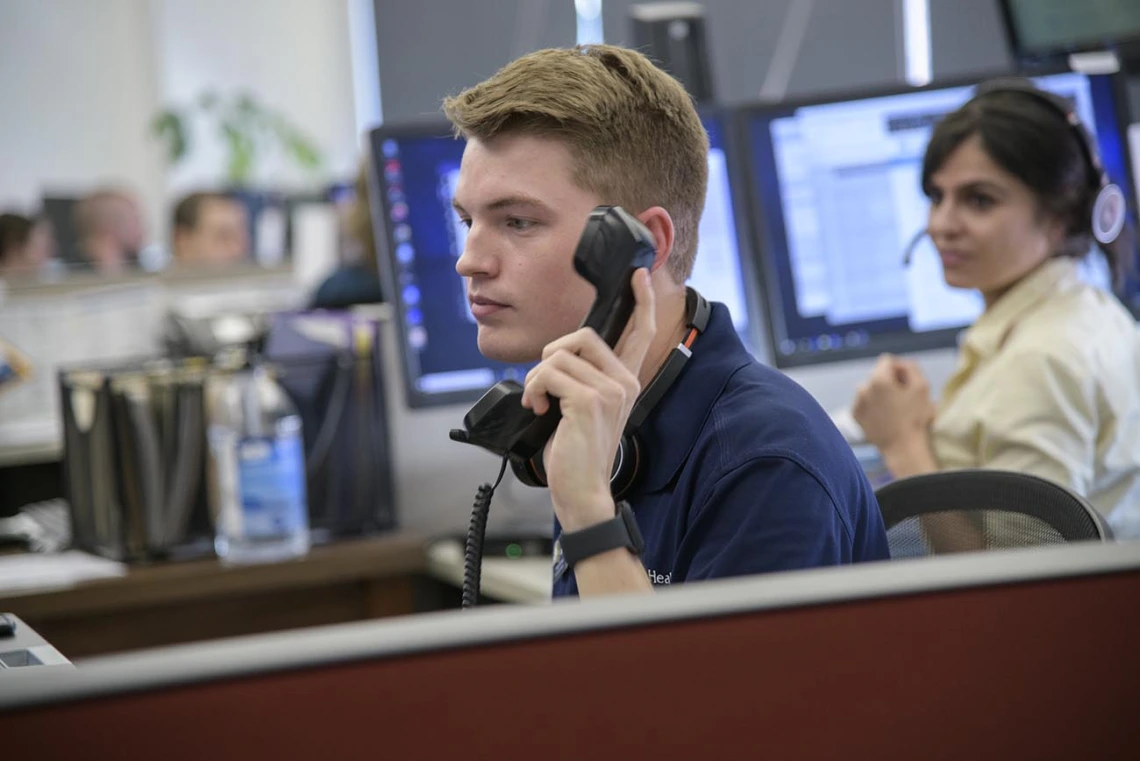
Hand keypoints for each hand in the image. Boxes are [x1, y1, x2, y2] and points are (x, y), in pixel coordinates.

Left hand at [520, 268, 656, 530]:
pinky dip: (533, 389)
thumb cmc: (577, 453)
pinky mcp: (589, 400)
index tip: (638, 276)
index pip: (640, 333)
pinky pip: (548, 373)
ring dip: (536, 379)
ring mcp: (610, 390)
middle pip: (580, 336)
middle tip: (544, 389)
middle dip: (550, 358)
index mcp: (626, 381)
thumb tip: (557, 358)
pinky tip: (538, 409)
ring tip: (541, 404)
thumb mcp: (583, 408)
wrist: (582, 490)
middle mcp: (624, 381)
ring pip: (557, 356)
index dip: (640, 302)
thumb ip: (581, 379)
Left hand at [852, 354, 935, 453]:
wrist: (902, 447)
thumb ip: (911, 367)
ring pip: (870, 388)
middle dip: (890, 381)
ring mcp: (857, 401)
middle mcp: (863, 387)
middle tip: (902, 397)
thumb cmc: (915, 417)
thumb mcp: (922, 387)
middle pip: (878, 374)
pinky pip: (864, 402)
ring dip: (880, 393)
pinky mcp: (855, 414)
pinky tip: (884, 415)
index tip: (907, 383)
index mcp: (878, 379)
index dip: (900, 369)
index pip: (887, 360)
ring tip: (894, 408)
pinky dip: (872, 405)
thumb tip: (900, 364)